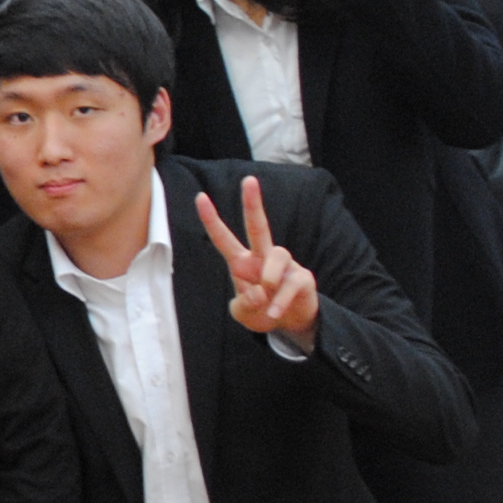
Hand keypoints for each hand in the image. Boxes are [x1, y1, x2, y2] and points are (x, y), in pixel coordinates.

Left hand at [193, 174, 321, 341]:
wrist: (291, 322)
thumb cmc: (262, 310)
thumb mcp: (243, 313)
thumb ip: (243, 305)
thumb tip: (257, 292)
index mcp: (242, 263)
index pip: (224, 239)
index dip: (212, 220)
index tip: (200, 197)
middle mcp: (263, 257)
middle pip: (258, 226)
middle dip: (253, 203)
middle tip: (248, 179)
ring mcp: (285, 265)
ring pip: (278, 254)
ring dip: (269, 279)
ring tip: (266, 299)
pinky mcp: (302, 277)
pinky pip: (291, 283)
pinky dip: (280, 302)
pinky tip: (274, 312)